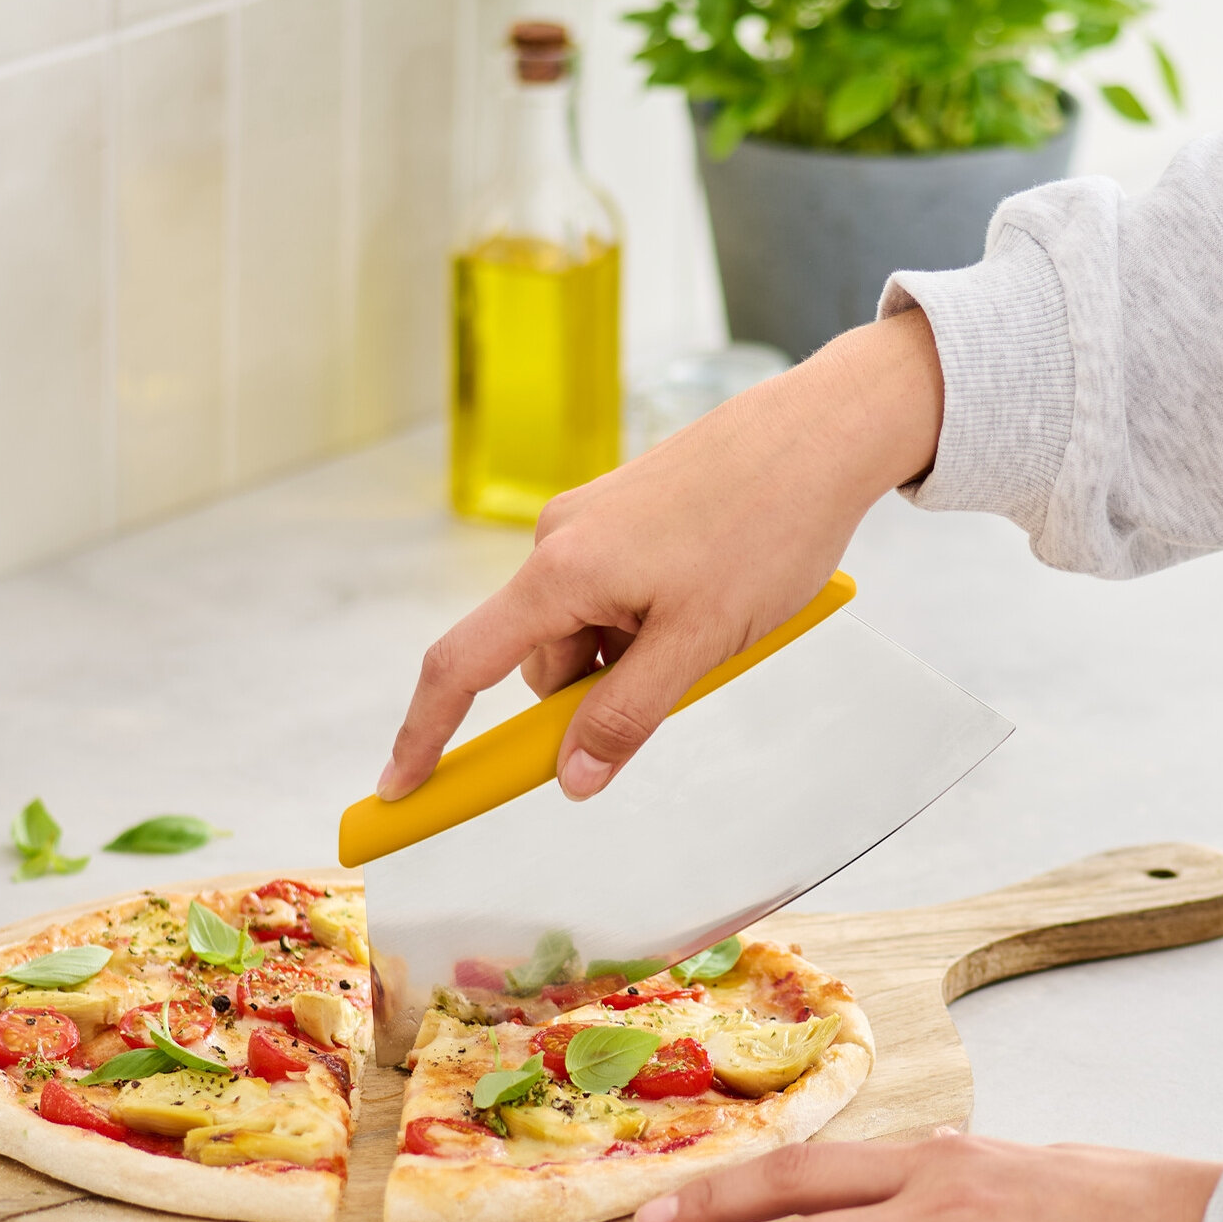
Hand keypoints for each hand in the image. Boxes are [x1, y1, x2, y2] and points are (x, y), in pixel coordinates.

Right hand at [378, 311, 945, 802]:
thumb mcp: (698, 643)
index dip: (423, 735)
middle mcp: (558, 541)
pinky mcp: (626, 515)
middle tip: (679, 687)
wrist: (822, 433)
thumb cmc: (765, 526)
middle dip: (592, 696)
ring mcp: (592, 524)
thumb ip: (627, 714)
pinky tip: (716, 599)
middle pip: (541, 660)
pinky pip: (617, 597)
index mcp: (558, 572)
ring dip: (633, 659)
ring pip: (586, 633)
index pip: (459, 667)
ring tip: (718, 630)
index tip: (401, 788)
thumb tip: (570, 776)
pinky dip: (652, 623)